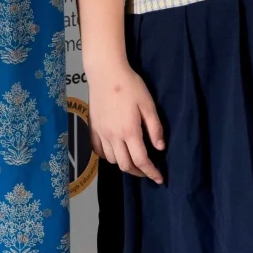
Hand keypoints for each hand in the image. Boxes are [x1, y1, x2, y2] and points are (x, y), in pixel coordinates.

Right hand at [89, 62, 165, 184]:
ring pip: (112, 160)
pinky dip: (108, 156)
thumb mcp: (148, 105)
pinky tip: (116, 151)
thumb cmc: (130, 86)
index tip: (159, 178)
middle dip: (138, 172)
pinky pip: (99, 150)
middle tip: (148, 171)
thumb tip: (160, 147)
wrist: (106, 73)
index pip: (141, 160)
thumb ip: (155, 128)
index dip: (151, 173)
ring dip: (124, 164)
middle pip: (125, 165)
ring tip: (133, 159)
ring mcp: (101, 133)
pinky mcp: (93, 128)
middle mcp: (113, 136)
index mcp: (130, 131)